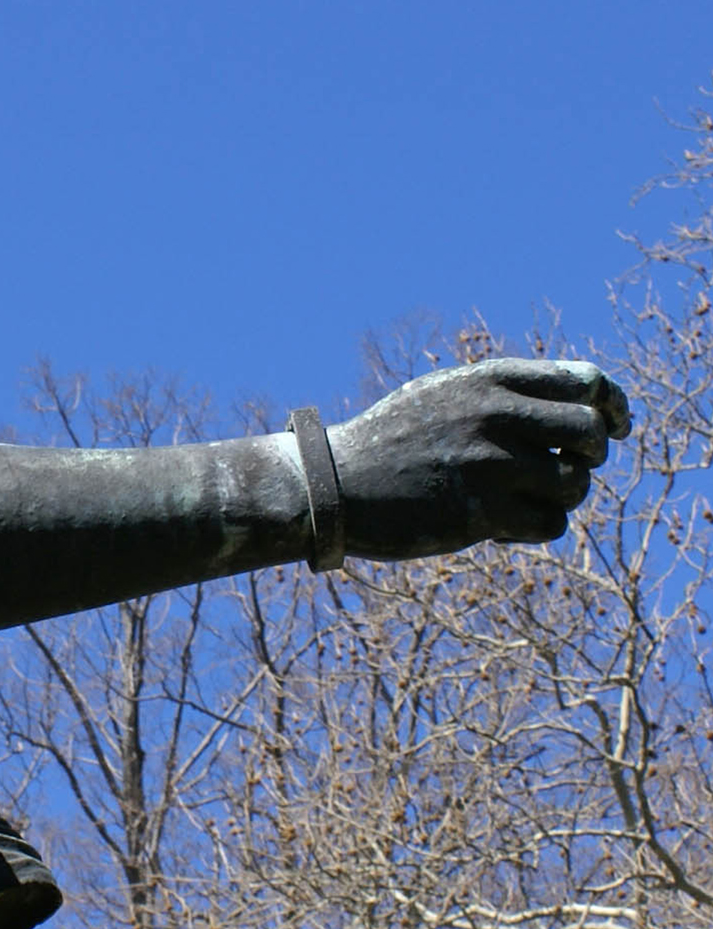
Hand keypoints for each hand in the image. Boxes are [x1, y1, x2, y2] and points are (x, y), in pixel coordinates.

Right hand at [328, 359, 630, 559]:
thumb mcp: (443, 396)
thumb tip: (576, 407)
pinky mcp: (482, 513)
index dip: (611, 406)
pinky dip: (537, 528)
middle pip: (592, 432)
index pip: (587, 381)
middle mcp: (498, 416)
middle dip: (590, 455)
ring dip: (562, 496)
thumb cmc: (387, 443)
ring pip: (576, 483)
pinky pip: (550, 524)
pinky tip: (504, 527)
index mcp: (491, 380)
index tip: (613, 427)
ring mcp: (491, 465)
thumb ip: (502, 395)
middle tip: (567, 468)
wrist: (334, 486)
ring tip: (525, 500)